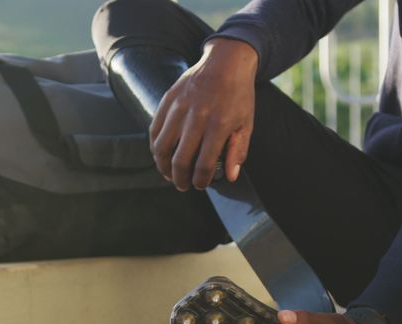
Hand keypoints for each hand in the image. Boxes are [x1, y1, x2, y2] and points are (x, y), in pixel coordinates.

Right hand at [150, 38, 257, 190]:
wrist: (226, 62)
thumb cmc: (239, 95)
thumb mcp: (246, 123)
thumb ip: (238, 151)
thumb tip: (230, 177)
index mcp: (219, 124)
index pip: (204, 163)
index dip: (201, 180)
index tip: (201, 185)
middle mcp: (197, 117)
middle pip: (180, 159)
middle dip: (180, 179)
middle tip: (183, 185)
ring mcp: (179, 107)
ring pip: (162, 146)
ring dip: (163, 166)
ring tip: (169, 174)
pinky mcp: (169, 99)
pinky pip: (155, 129)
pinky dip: (155, 146)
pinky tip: (161, 154)